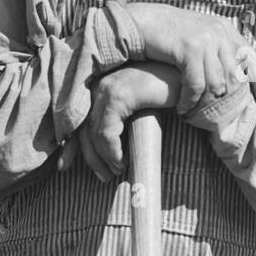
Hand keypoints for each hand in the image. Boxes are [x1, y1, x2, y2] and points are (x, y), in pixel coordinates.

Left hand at [58, 62, 180, 181]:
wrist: (190, 78)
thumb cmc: (167, 93)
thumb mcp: (137, 109)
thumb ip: (119, 122)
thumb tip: (104, 148)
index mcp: (101, 86)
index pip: (76, 119)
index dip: (69, 145)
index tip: (65, 166)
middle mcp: (99, 85)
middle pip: (82, 128)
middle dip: (88, 157)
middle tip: (102, 177)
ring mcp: (107, 88)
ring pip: (93, 133)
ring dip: (103, 158)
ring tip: (117, 171)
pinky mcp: (119, 95)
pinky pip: (107, 132)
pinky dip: (112, 151)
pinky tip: (122, 162)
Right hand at [129, 3, 255, 114]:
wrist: (143, 22)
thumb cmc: (170, 36)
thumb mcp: (200, 39)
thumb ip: (218, 52)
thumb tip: (236, 80)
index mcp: (226, 29)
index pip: (252, 59)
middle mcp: (220, 32)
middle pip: (235, 77)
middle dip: (227, 100)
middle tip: (215, 116)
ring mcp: (206, 39)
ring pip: (217, 84)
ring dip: (204, 103)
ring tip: (194, 112)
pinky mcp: (190, 48)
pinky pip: (197, 84)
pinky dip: (190, 100)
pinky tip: (183, 108)